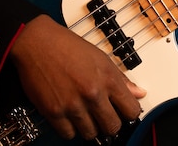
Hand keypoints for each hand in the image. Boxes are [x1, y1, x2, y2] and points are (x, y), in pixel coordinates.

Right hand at [9, 14, 146, 140]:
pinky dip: (70, 129)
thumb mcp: (101, 58)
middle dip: (110, 124)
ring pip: (91, 134)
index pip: (131, 111)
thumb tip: (138, 93)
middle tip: (104, 116)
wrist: (39, 43)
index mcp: (108, 79)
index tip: (125, 113)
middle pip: (112, 127)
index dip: (130, 114)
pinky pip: (68, 134)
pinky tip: (70, 117)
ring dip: (89, 127)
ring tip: (85, 114)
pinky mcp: (54, 112)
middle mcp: (92, 94)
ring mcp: (73, 105)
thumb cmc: (68, 47)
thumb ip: (121, 79)